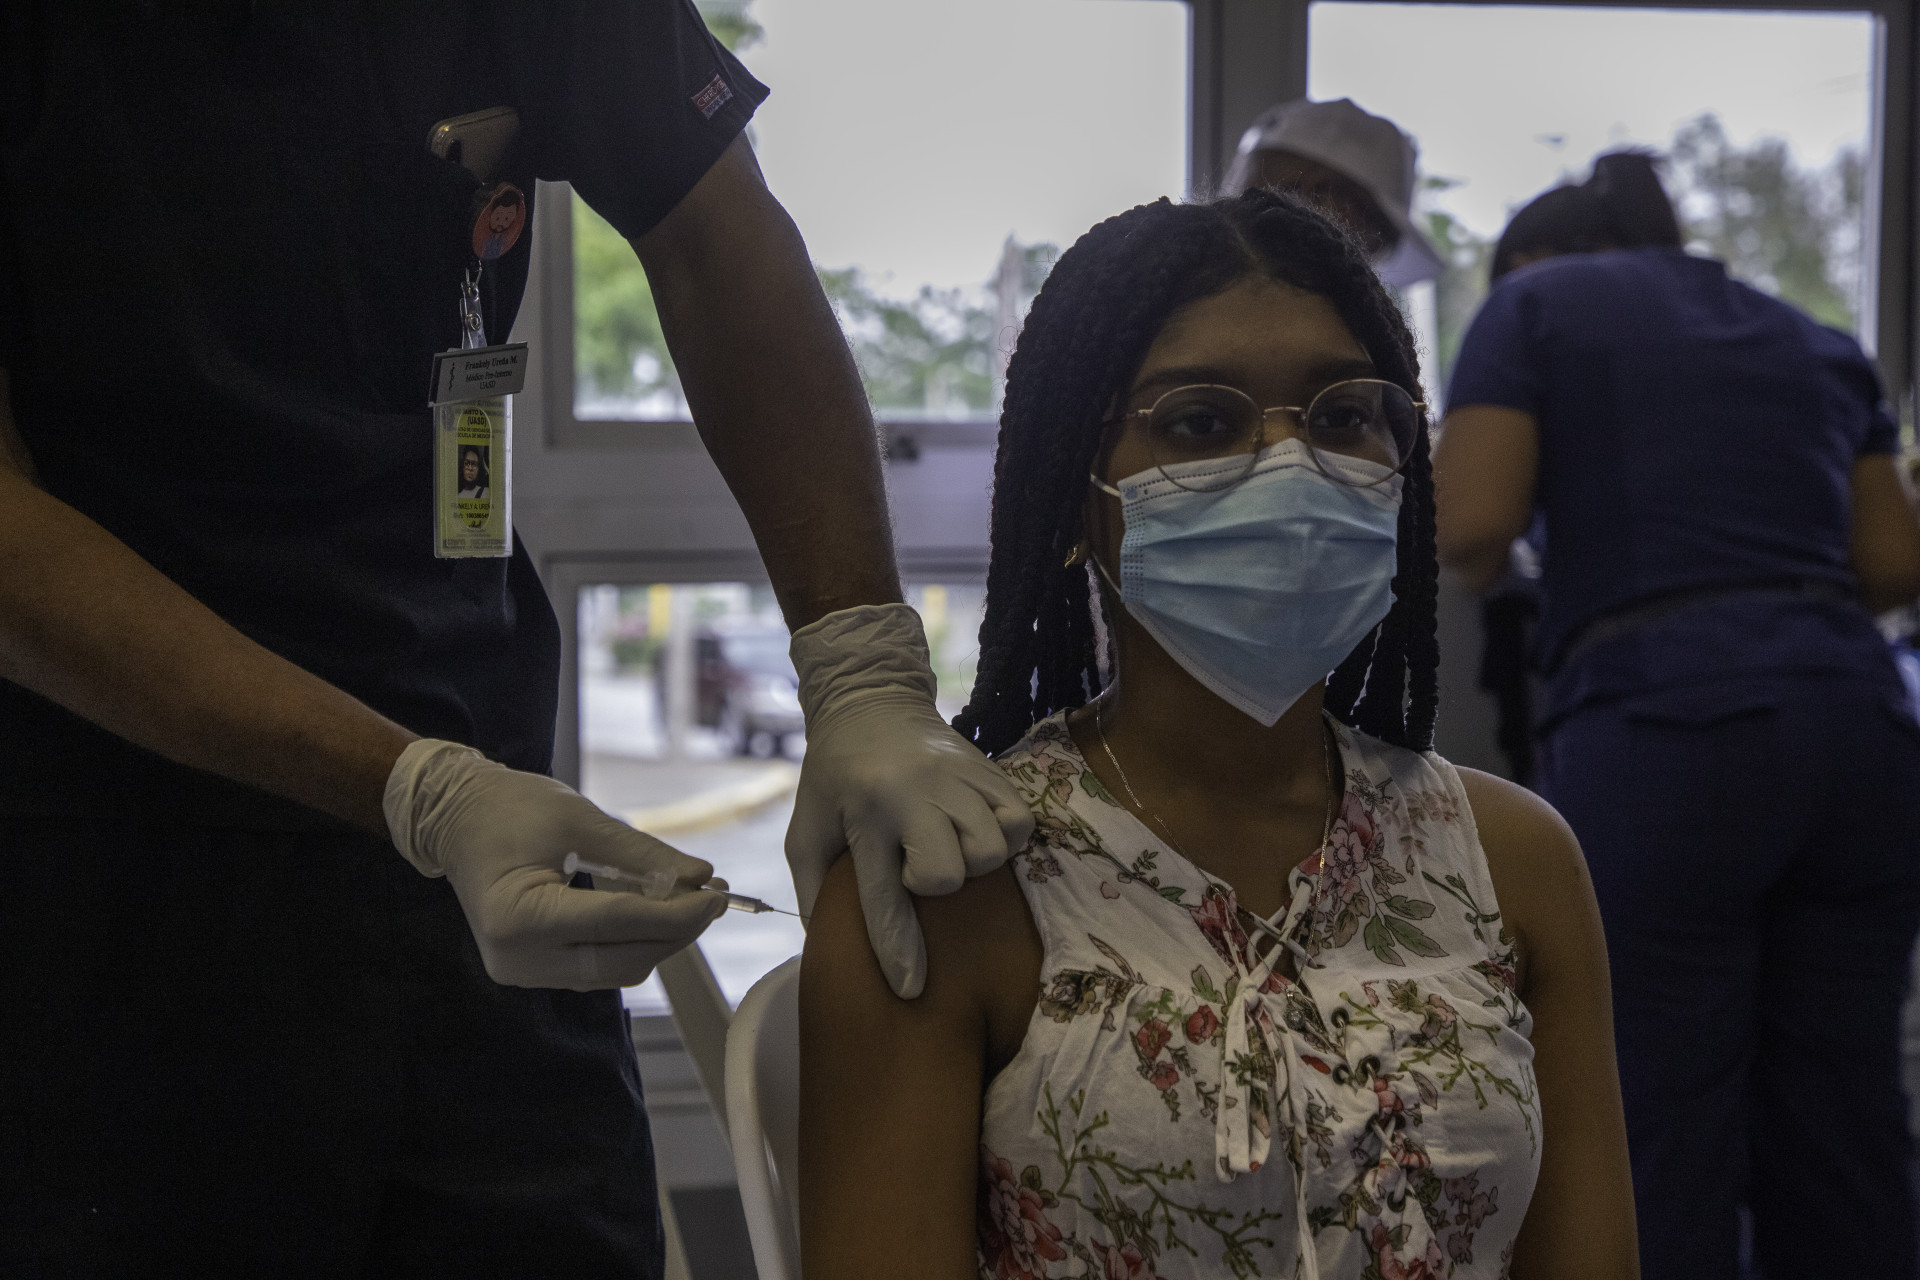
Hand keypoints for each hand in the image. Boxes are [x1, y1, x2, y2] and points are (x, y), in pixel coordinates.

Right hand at [385, 740, 727, 990]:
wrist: (456, 820)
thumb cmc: (509, 809)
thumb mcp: (580, 819)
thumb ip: (643, 854)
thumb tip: (701, 877)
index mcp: (519, 917)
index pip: (618, 924)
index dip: (676, 914)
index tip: (718, 896)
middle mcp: (517, 958)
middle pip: (622, 959)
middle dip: (675, 930)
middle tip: (715, 897)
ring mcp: (522, 971)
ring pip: (616, 969)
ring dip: (659, 939)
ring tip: (693, 901)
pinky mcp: (533, 970)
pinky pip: (598, 966)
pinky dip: (633, 942)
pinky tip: (658, 913)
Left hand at [786, 604, 1034, 997]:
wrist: (869, 702)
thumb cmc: (832, 777)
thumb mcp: (805, 829)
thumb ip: (813, 888)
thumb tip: (826, 948)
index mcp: (865, 813)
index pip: (884, 893)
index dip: (898, 948)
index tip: (909, 989)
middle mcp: (915, 795)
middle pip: (951, 872)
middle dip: (939, 883)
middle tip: (919, 866)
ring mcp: (958, 780)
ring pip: (993, 847)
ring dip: (975, 861)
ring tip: (951, 846)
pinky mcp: (989, 770)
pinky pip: (1019, 821)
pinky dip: (1005, 835)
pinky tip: (977, 830)